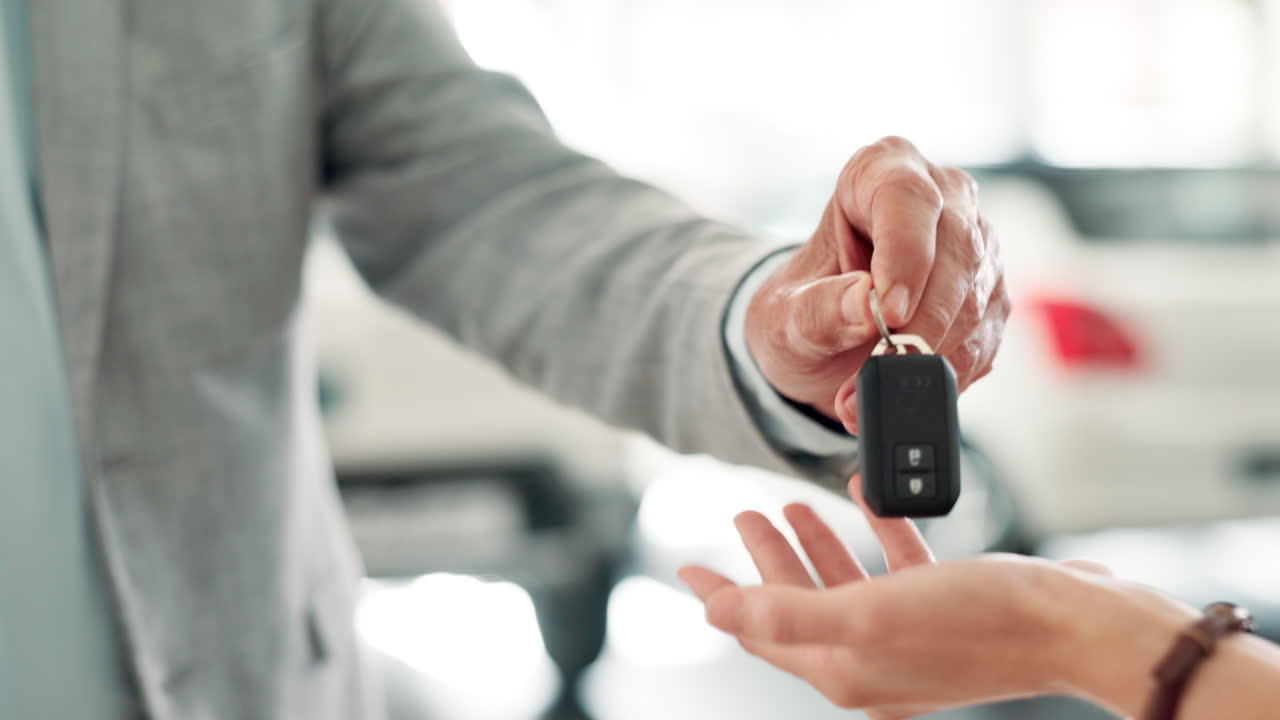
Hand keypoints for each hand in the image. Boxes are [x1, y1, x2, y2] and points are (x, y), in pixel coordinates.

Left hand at [679, 479, 1148, 718]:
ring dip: (816, 543)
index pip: (759, 631)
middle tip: (744, 515)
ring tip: (792, 504)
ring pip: (845, 585)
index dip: (719, 596)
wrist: (1080, 623)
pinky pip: (896, 567)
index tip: (682, 567)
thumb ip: (788, 613)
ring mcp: (912, 639)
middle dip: (767, 559)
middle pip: (797, 604)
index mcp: (846, 669)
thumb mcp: (870, 614)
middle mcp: (874, 661)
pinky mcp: (948, 611)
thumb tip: (717, 614)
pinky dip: (877, 532)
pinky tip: (869, 495)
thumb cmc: (981, 619)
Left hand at [744, 136, 1007, 431]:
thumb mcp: (783, 315)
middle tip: (875, 376)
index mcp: (879, 172)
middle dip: (919, 326)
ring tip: (867, 399)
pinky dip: (944, 378)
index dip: (904, 255)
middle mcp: (940, 198)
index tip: (888, 313)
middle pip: (955, 254)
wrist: (819, 346)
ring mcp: (975, 246)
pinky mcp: (992, 298)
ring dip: (928, 362)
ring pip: (976, 303)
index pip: (907, 198)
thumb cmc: (798, 311)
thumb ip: (818, 309)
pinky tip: (901, 392)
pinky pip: (983, 341)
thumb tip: (866, 305)